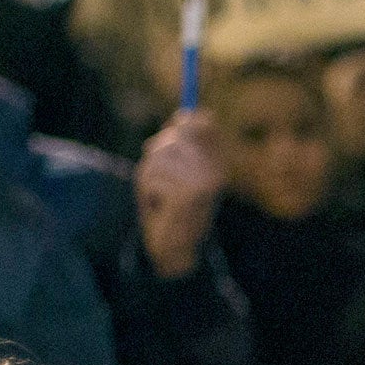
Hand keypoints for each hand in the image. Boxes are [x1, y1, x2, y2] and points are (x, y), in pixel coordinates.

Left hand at [135, 109, 223, 279]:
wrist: (176, 249)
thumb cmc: (172, 208)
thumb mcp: (178, 172)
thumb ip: (181, 145)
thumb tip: (184, 115)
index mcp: (218, 164)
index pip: (203, 122)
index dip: (183, 123)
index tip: (176, 126)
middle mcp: (216, 171)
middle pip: (172, 138)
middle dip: (156, 156)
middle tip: (160, 180)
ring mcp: (204, 183)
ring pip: (157, 157)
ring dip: (148, 177)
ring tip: (159, 196)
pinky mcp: (186, 195)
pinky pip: (151, 178)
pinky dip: (146, 193)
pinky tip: (159, 207)